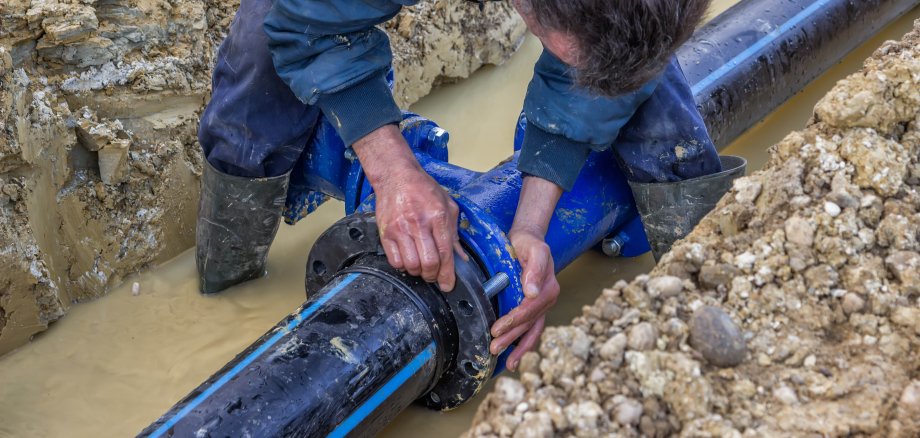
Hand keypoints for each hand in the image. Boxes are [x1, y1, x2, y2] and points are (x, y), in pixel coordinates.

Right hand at [353, 125, 464, 290]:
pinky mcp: (385, 233)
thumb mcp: (447, 205)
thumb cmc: (424, 189)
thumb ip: (454, 232)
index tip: (448, 285)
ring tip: (421, 266)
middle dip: (433, 276)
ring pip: (411, 265)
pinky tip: (408, 259)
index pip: (445, 253)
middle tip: (434, 276)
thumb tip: (461, 258)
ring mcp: (400, 229)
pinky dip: (403, 266)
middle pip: (428, 263)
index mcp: (437, 216)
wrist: (396, 176)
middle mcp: (418, 224)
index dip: (447, 274)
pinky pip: (395, 261)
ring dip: (418, 272)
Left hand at [490, 229, 559, 370]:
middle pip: (529, 324)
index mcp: (548, 289)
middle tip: (494, 348)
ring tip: (507, 363)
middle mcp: (547, 300)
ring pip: (531, 331)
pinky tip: (512, 356)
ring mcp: (542, 306)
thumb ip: (535, 269)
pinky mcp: (534, 308)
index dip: (513, 321)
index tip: (496, 329)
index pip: (529, 310)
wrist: (529, 239)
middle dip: (511, 338)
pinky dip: (522, 343)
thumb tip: (533, 292)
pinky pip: (530, 329)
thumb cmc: (529, 244)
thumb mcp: (534, 250)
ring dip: (518, 348)